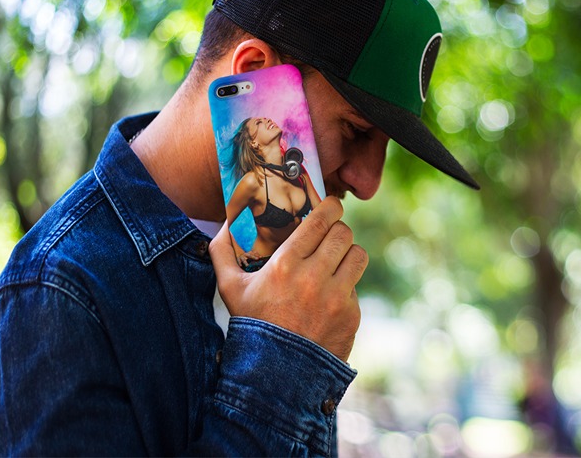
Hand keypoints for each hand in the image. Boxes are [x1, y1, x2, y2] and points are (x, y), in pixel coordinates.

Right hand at [209, 197, 366, 361]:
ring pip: (358, 255)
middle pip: (343, 233)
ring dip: (347, 255)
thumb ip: (222, 251)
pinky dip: (346, 288)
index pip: (321, 221)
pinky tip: (329, 297)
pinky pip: (356, 287)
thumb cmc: (252, 325)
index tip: (331, 205)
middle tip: (331, 235)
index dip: (331, 207)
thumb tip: (226, 222)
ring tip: (336, 261)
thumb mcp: (229, 288)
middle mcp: (314, 278)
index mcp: (285, 265)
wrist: (275, 374)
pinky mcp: (351, 315)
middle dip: (338, 230)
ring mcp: (336, 298)